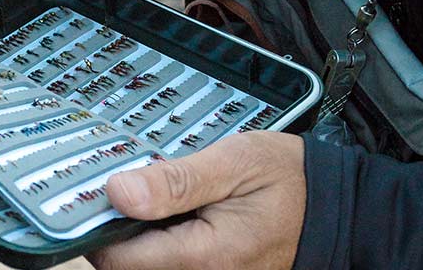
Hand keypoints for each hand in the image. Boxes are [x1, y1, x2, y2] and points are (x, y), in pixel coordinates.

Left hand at [91, 132, 305, 269]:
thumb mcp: (232, 162)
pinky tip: (161, 209)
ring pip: (147, 268)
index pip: (120, 260)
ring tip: (140, 190)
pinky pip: (170, 265)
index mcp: (206, 256)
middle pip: (128, 269)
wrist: (334, 205)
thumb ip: (175, 182)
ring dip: (134, 235)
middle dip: (112, 230)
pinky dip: (156, 241)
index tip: (88, 191)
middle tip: (113, 182)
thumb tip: (118, 192)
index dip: (95, 227)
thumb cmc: (287, 178)